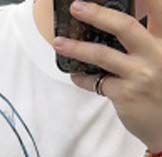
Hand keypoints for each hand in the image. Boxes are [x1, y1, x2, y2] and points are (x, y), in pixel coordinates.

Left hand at [52, 0, 161, 149]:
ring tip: (59, 43)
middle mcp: (157, 53)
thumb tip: (113, 30)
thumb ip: (147, 44)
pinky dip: (82, 78)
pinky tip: (76, 75)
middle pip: (125, 26)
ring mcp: (140, 74)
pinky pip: (95, 82)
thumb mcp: (161, 62)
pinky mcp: (125, 94)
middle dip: (97, 14)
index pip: (157, 9)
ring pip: (103, 55)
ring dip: (77, 48)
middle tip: (76, 7)